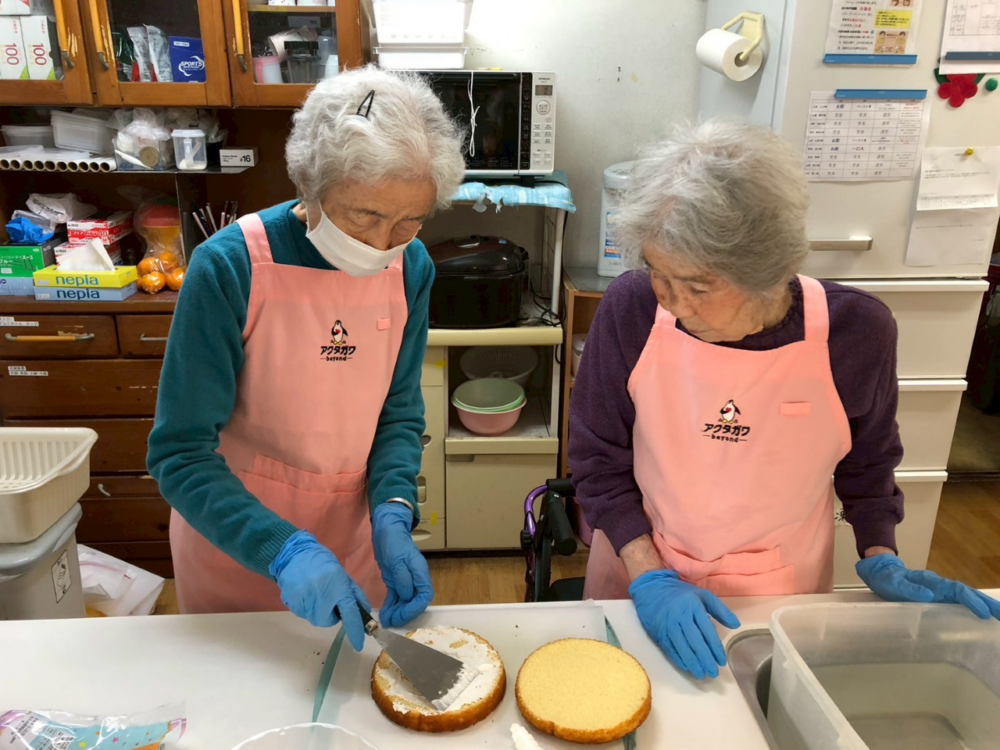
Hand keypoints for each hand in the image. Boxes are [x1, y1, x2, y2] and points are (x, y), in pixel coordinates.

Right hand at [269, 530, 369, 650]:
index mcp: (338, 586)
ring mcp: (304, 600)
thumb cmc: (322, 562)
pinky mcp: (291, 603)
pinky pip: (303, 614)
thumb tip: (363, 613)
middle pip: (328, 621)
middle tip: (328, 599)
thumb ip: (353, 595)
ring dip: (318, 611)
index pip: (350, 613)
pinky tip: (304, 593)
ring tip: (314, 593)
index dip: (355, 630)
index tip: (359, 645)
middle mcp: (321, 596)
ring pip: (315, 619)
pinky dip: (306, 608)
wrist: (293, 554)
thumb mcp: (342, 575)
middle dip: (330, 615)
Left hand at [372, 502, 433, 627]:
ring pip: (405, 602)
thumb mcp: (397, 560)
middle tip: (391, 621)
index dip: (415, 608)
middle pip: (415, 601)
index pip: (424, 595)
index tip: (402, 615)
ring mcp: (406, 581)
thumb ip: (403, 579)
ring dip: (397, 613)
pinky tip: (385, 615)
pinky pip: (396, 597)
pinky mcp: (396, 581)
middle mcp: (415, 579)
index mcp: (420, 573)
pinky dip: (391, 607)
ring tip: (386, 621)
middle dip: (405, 613)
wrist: (386, 530)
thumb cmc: (393, 542)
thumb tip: (407, 596)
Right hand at [628, 569, 740, 678]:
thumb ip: (720, 609)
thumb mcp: (702, 595)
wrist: (651, 588)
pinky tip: (686, 667)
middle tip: (713, 673)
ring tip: (701, 674)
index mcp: (693, 607)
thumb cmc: (680, 593)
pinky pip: (669, 648)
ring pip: (682, 647)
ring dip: (692, 662)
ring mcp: (668, 625)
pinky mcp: (658, 631)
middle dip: (705, 659)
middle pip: (695, 641)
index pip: (707, 631)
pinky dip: (678, 659)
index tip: (722, 661)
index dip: (715, 648)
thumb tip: (736, 625)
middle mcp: (680, 616)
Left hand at [857, 553, 999, 620]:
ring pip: (965, 598)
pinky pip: (958, 602)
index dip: (971, 601)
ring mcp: (940, 591)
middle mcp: (940, 585)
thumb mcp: (894, 584)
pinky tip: (980, 617)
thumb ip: (910, 589)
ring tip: (999, 617)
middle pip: (967, 593)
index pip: (956, 590)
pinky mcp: (937, 598)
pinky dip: (972, 608)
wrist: (881, 573)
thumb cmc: (887, 580)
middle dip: (986, 603)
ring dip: (983, 606)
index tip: (984, 613)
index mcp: (932, 582)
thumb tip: (929, 595)